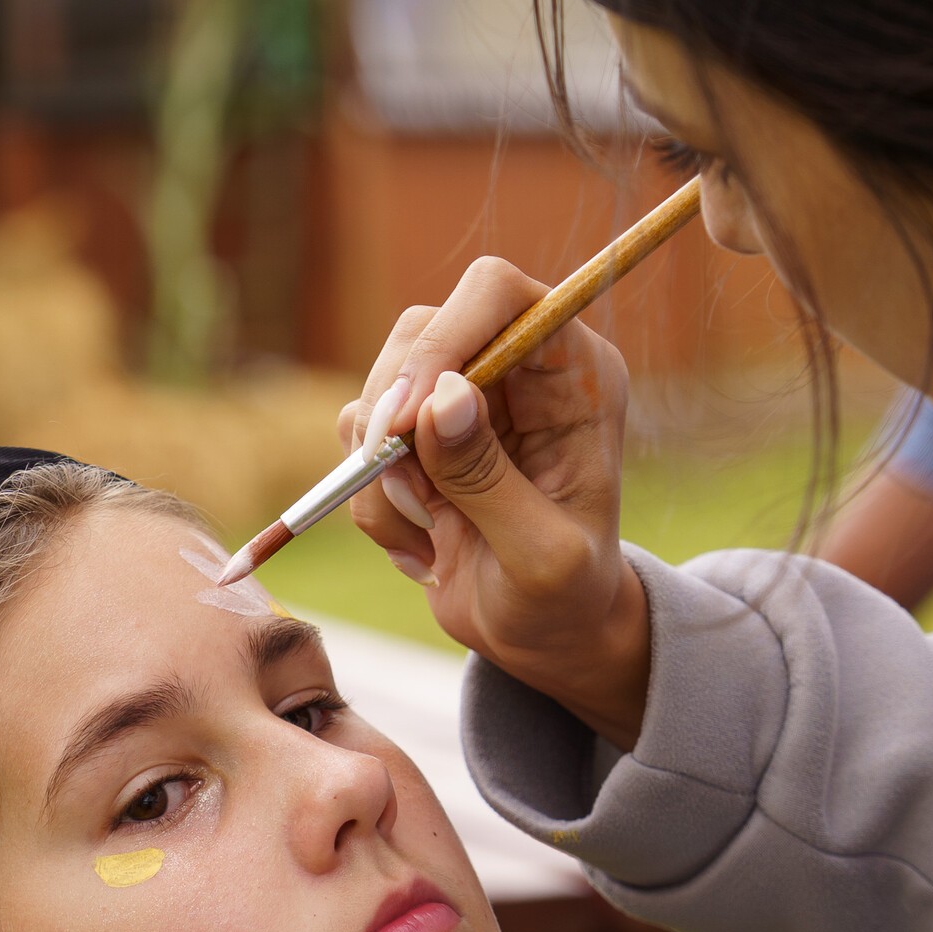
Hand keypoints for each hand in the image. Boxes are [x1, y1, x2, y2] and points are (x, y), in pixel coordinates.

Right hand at [341, 260, 650, 750]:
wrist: (542, 637)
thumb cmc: (565, 597)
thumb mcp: (541, 556)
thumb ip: (490, 478)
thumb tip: (442, 398)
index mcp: (575, 372)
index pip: (498, 294)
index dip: (445, 336)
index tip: (407, 415)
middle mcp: (518, 370)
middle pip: (424, 328)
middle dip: (395, 409)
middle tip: (397, 480)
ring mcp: (463, 399)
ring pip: (381, 387)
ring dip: (381, 469)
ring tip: (432, 538)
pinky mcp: (417, 437)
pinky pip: (358, 442)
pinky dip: (370, 499)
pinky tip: (422, 546)